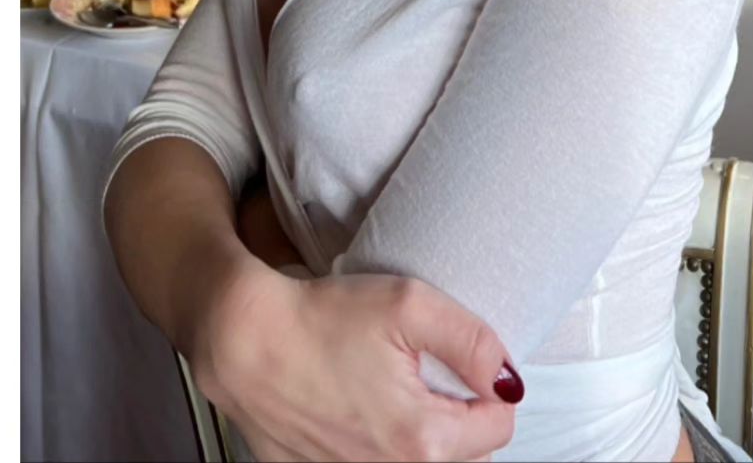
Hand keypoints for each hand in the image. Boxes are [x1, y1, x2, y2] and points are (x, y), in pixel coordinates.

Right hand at [187, 250, 518, 462]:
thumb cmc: (321, 319)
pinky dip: (380, 443)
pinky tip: (361, 407)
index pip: (499, 427)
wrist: (244, 343)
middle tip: (430, 370)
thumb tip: (508, 378)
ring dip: (422, 432)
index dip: (490, 387)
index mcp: (424, 440)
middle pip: (465, 455)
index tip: (464, 361)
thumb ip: (472, 342)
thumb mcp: (409, 304)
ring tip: (397, 387)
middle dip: (461, 415)